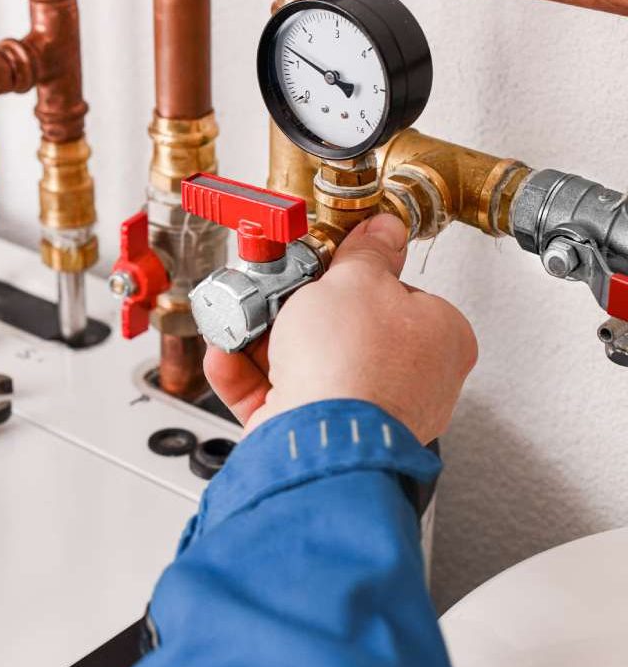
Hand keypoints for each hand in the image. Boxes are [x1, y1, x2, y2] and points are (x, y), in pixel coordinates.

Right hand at [206, 214, 476, 443]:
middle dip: (297, 311)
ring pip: (306, 364)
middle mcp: (407, 381)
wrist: (318, 435)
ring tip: (240, 320)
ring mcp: (361, 411)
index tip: (323, 267)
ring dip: (263, 341)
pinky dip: (248, 376)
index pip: (397, 295)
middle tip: (273, 293)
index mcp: (439, 340)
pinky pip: (278, 396)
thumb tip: (383, 231)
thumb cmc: (354, 365)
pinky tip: (226, 354)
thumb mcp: (357, 280)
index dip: (353, 278)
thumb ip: (367, 252)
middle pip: (342, 330)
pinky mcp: (318, 433)